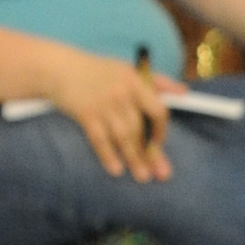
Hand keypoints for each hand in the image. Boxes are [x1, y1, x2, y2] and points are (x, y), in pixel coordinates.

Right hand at [46, 51, 174, 180]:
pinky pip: (99, 139)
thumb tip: (184, 92)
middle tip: (159, 175)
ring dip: (133, 159)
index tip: (159, 145)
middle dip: (150, 153)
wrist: (60, 68)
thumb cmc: (98, 70)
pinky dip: (108, 155)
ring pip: (123, 136)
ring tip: (142, 177)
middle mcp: (121, 93)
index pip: (157, 110)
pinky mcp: (84, 113)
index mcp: (136, 82)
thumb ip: (158, 81)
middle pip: (140, 129)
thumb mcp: (129, 69)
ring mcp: (103, 104)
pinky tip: (116, 170)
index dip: (161, 131)